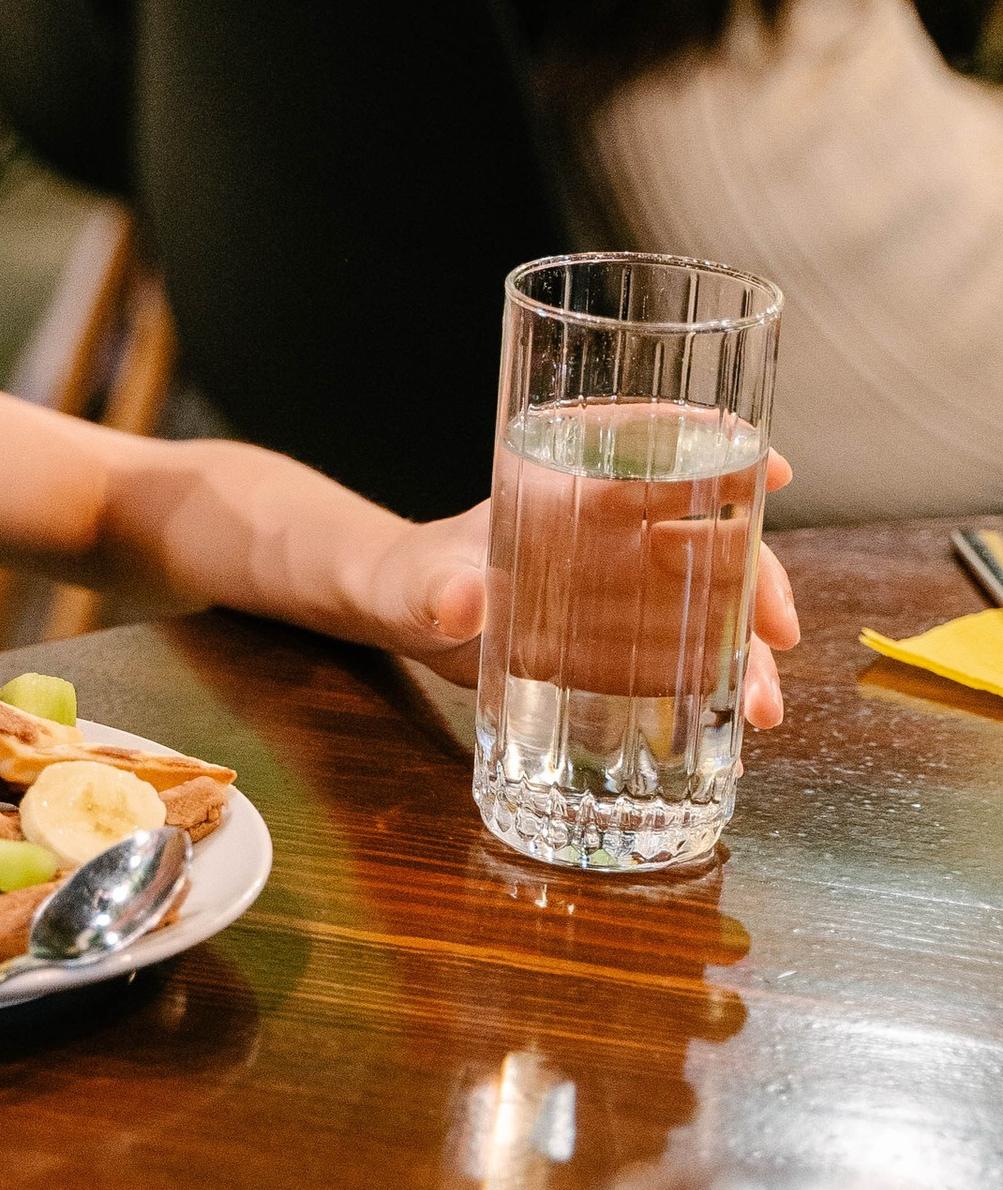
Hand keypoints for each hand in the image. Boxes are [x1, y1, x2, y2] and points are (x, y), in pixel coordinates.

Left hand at [366, 455, 803, 718]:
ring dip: (748, 652)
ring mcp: (627, 590)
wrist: (410, 622)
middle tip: (780, 633)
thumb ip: (438, 591)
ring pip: (713, 607)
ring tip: (762, 710)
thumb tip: (460, 602)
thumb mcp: (422, 583)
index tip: (772, 471)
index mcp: (573, 491)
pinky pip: (684, 661)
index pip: (660, 455)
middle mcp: (617, 534)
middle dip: (760, 581)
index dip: (721, 457)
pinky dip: (715, 693)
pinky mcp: (624, 644)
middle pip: (714, 541)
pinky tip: (736, 734)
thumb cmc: (417, 579)